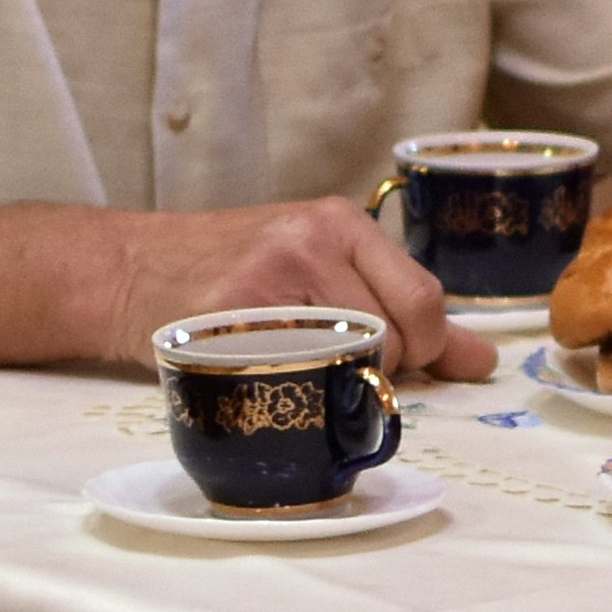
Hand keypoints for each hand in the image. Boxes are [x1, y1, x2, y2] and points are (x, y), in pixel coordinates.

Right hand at [107, 195, 495, 381]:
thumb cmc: (230, 275)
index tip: (392, 363)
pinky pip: (294, 371)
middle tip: (340, 372)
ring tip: (298, 372)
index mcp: (341, 222)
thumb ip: (402, 310)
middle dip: (383, 372)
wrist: (128, 269)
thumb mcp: (319, 270)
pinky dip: (292, 388)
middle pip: (395, 332)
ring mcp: (270, 274)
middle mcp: (311, 238)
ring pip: (349, 356)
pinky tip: (265, 376)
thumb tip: (482, 360)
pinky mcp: (230, 312)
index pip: (424, 299)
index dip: (421, 349)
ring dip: (337, 384)